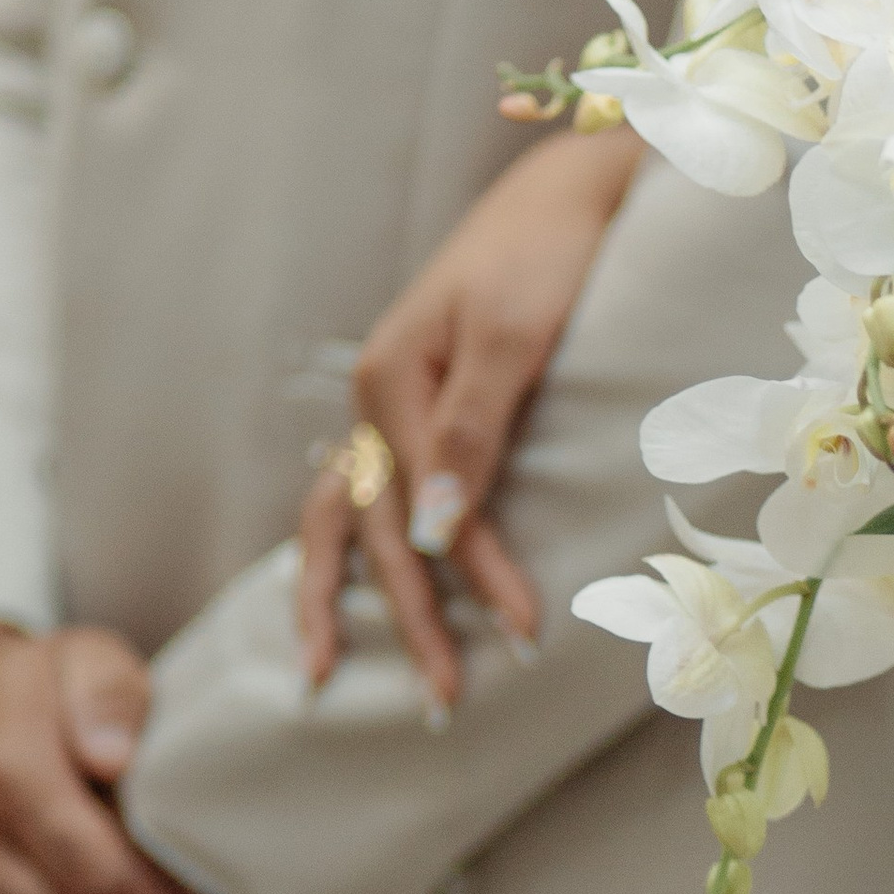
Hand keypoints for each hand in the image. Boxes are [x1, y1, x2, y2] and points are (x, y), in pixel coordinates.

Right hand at [297, 129, 641, 709]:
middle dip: (406, 622)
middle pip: (372, 534)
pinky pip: (364, 493)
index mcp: (390, 384)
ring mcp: (386, 404)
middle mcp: (375, 400)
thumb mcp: (517, 335)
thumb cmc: (551, 254)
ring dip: (340, 597)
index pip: (430, 514)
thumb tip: (433, 533)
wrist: (570, 189)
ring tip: (323, 673)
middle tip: (443, 705)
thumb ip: (471, 430)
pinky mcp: (413, 405)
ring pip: (342, 518)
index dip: (476, 580)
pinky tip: (355, 596)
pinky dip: (355, 550)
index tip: (526, 637)